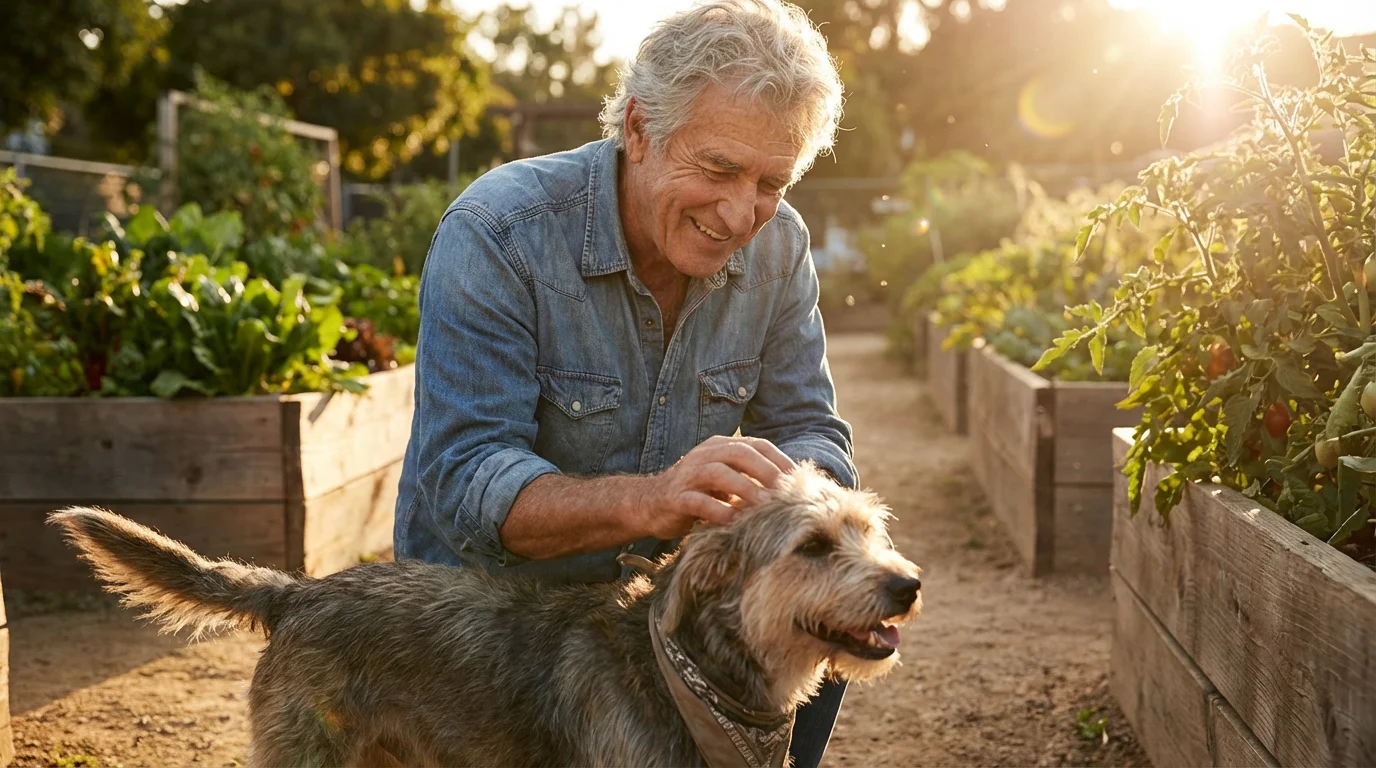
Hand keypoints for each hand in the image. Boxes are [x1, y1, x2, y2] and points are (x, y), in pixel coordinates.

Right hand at [634, 435, 796, 539]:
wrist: (648, 504)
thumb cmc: (696, 493)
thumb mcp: (725, 480)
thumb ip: (750, 479)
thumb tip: (791, 489)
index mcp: (720, 446)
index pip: (756, 444)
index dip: (780, 459)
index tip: (799, 479)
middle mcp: (705, 455)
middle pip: (740, 453)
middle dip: (766, 471)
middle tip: (786, 492)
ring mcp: (689, 475)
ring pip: (720, 473)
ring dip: (745, 489)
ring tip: (765, 506)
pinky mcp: (676, 497)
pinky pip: (699, 501)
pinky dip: (719, 511)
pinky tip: (734, 523)